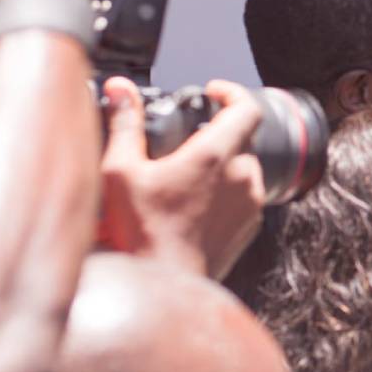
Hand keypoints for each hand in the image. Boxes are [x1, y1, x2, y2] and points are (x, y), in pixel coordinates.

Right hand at [99, 77, 265, 279]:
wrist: (165, 282)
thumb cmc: (141, 231)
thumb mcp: (120, 171)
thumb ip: (125, 125)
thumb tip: (122, 90)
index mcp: (216, 156)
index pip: (246, 108)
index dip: (232, 92)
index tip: (213, 93)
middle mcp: (243, 176)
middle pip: (242, 137)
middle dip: (218, 131)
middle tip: (186, 138)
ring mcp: (251, 202)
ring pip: (245, 167)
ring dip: (223, 162)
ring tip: (188, 172)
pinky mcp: (251, 224)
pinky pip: (245, 194)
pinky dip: (226, 189)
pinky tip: (195, 200)